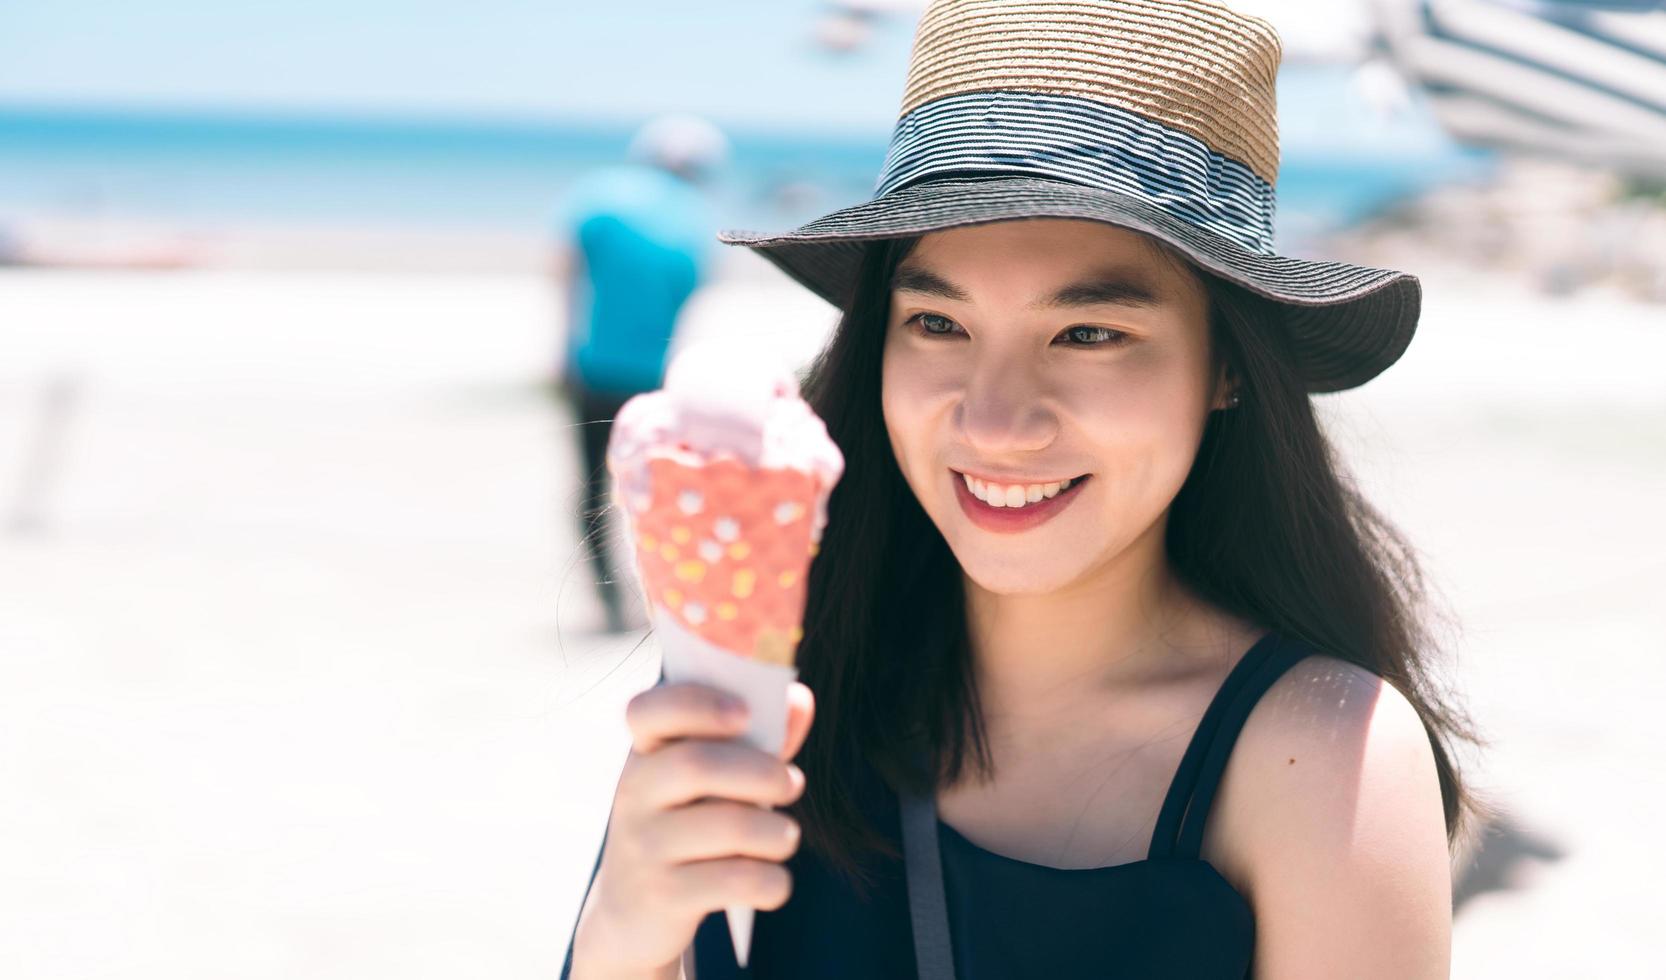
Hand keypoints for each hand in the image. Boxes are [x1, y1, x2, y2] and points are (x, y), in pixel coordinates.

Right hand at [570, 680, 815, 975]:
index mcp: (645, 753)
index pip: (648, 711)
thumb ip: (756, 738)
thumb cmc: (688, 829)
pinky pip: (736, 880)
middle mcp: (634, 794)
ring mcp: (643, 847)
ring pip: (729, 826)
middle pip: (697, 765)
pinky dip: (773, 881)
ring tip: (785, 837)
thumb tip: (800, 699)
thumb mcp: (712, 782)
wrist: (634, 916)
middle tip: (792, 784)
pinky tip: (775, 882)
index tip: (745, 714)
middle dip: (762, 772)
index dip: (697, 703)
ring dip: (777, 832)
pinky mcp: (662, 897)